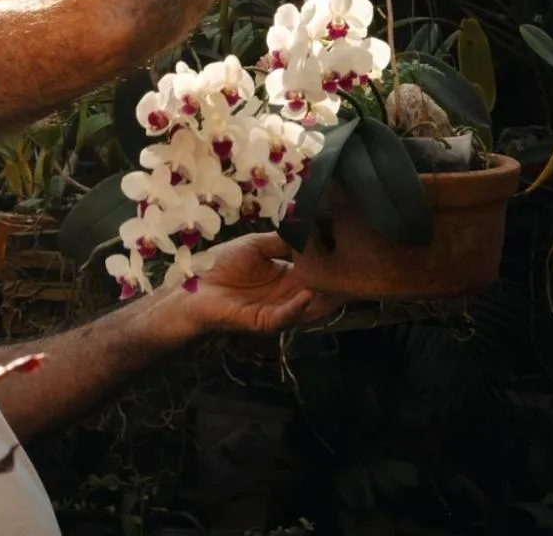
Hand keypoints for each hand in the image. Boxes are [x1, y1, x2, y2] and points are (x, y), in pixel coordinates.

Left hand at [178, 233, 342, 336]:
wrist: (194, 284)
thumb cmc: (222, 264)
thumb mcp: (256, 246)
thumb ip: (281, 242)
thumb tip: (308, 231)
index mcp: (286, 277)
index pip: (315, 273)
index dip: (331, 267)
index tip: (352, 255)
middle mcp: (286, 296)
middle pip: (317, 293)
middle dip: (335, 286)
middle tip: (359, 275)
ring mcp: (276, 311)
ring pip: (306, 308)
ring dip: (322, 298)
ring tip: (340, 285)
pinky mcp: (262, 322)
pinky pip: (283, 316)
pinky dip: (297, 307)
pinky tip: (308, 294)